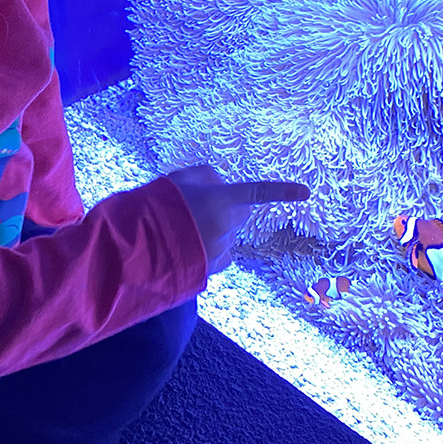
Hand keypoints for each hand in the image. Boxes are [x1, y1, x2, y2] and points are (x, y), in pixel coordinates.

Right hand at [165, 164, 309, 274]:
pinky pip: (221, 253)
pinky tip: (190, 246)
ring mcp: (221, 250)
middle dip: (229, 208)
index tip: (306, 192)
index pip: (257, 192)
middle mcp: (226, 226)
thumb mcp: (175, 180)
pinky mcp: (213, 268)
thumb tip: (220, 183)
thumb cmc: (154, 209)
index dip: (282, 191)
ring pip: (229, 233)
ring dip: (216, 229)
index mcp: (220, 201)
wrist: (136, 251)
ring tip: (185, 228)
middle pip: (241, 213)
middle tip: (199, 206)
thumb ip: (204, 175)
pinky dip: (211, 248)